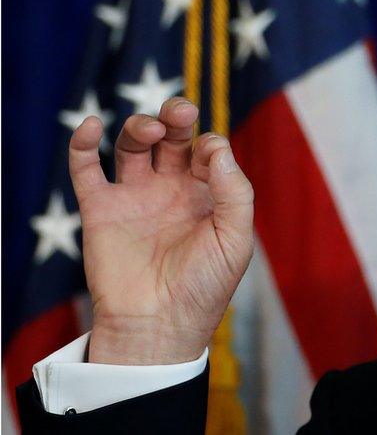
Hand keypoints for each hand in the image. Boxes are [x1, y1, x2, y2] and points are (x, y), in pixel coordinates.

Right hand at [68, 97, 253, 364]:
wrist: (158, 325)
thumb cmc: (204, 287)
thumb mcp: (235, 240)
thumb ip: (235, 192)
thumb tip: (217, 147)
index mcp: (206, 195)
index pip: (208, 150)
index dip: (210, 144)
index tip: (210, 158)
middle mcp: (171, 190)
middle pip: (172, 137)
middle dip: (177, 115)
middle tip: (181, 110)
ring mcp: (135, 197)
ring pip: (134, 144)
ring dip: (140, 124)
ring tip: (151, 127)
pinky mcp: (100, 209)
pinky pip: (86, 168)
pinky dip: (83, 142)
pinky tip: (91, 125)